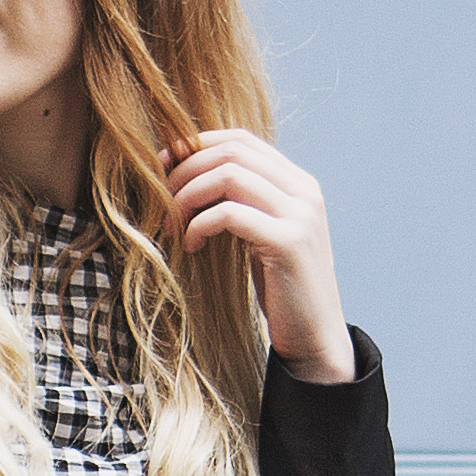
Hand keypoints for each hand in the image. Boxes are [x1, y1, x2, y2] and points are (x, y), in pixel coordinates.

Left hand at [165, 127, 354, 382]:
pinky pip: (229, 214)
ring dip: (187, 196)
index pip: (241, 139)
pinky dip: (199, 225)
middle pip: (231, 151)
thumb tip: (186, 172)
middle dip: (186, 170)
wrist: (314, 336)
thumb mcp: (261, 234)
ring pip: (228, 175)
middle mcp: (305, 191)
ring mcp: (300, 214)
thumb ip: (242, 201)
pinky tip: (191, 246)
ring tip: (173, 226)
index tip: (164, 169)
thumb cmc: (280, 287)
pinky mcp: (288, 242)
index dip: (197, 146)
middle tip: (160, 200)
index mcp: (299, 183)